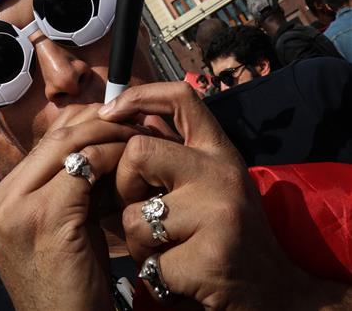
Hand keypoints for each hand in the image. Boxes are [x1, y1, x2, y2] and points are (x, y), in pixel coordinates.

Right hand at [0, 104, 136, 310]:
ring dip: (109, 136)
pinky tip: (131, 165)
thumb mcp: (62, 223)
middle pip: (53, 137)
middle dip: (99, 123)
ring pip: (67, 144)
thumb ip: (69, 182)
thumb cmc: (74, 284)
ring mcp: (13, 208)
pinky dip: (111, 159)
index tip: (117, 121)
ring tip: (139, 136)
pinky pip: (83, 168)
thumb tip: (102, 132)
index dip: (83, 123)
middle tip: (134, 121)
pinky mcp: (42, 216)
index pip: (42, 141)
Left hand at [100, 82, 346, 310]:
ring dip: (139, 244)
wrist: (277, 296)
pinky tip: (181, 279)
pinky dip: (157, 277)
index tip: (110, 113)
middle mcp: (221, 173)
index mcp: (219, 152)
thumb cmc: (231, 236)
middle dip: (124, 188)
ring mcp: (218, 212)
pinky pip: (151, 263)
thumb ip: (175, 151)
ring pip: (134, 216)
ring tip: (167, 252)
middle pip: (138, 152)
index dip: (139, 95)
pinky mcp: (211, 256)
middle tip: (142, 212)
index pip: (180, 97)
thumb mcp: (210, 183)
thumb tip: (133, 114)